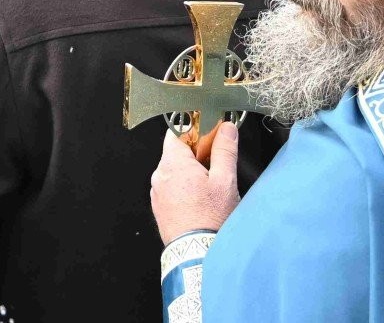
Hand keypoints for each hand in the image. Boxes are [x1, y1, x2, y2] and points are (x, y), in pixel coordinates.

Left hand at [150, 121, 241, 242]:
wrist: (197, 255)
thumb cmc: (211, 219)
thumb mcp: (224, 181)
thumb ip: (225, 150)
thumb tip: (226, 128)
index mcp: (173, 163)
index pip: (177, 131)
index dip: (196, 131)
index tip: (211, 137)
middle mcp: (159, 175)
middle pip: (176, 151)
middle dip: (196, 154)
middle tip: (215, 166)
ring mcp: (157, 192)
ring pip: (174, 170)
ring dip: (190, 172)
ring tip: (209, 188)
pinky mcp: (159, 207)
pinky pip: (170, 187)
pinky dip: (183, 187)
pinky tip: (199, 200)